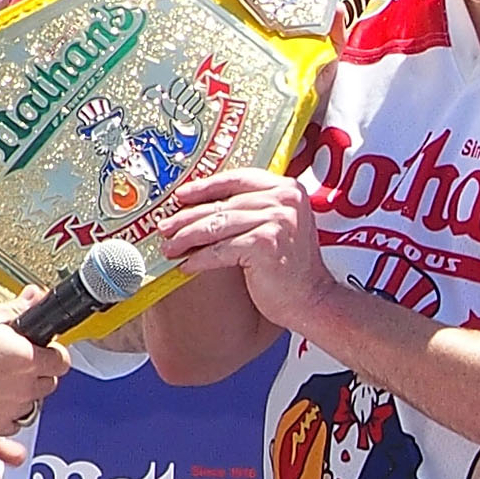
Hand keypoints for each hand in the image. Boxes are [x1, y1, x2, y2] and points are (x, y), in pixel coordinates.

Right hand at [0, 297, 69, 434]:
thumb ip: (16, 308)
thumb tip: (36, 297)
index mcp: (25, 357)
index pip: (62, 360)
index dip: (54, 351)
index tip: (45, 349)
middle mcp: (22, 386)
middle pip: (51, 382)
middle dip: (41, 370)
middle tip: (21, 361)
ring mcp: (9, 408)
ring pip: (34, 402)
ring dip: (26, 390)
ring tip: (4, 377)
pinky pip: (15, 422)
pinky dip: (10, 412)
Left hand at [158, 168, 342, 329]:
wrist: (313, 300)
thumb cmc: (293, 268)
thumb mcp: (279, 226)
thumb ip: (255, 209)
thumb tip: (206, 206)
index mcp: (288, 189)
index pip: (238, 178)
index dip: (206, 186)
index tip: (181, 195)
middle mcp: (285, 199)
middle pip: (224, 203)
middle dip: (189, 216)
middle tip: (165, 226)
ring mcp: (277, 220)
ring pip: (218, 225)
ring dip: (188, 237)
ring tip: (170, 246)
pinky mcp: (265, 244)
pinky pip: (221, 250)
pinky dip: (200, 259)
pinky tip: (186, 266)